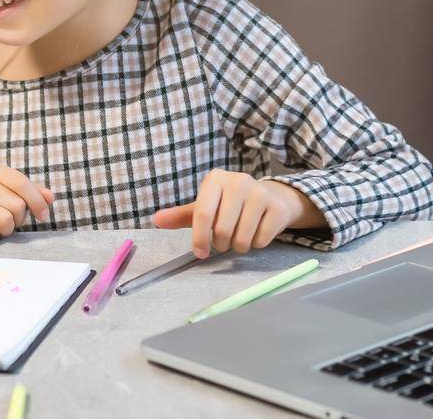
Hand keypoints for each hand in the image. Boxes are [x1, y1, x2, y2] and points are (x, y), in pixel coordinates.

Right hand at [0, 162, 54, 241]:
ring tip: (2, 225)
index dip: (37, 201)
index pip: (22, 183)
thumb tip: (49, 197)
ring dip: (8, 229)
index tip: (43, 215)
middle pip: (15, 205)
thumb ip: (33, 192)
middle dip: (20, 218)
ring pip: (3, 220)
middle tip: (13, 219)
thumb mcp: (13, 188)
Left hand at [152, 169, 324, 256]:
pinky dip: (256, 244)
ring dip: (239, 246)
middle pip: (222, 231)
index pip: (202, 214)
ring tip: (240, 236)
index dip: (199, 238)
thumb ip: (180, 215)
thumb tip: (155, 220)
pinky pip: (261, 240)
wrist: (271, 196)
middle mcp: (239, 181)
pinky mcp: (277, 207)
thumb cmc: (230, 204)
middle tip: (224, 240)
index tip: (200, 253)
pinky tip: (257, 231)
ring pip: (242, 239)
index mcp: (216, 179)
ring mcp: (260, 193)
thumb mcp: (205, 206)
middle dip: (221, 244)